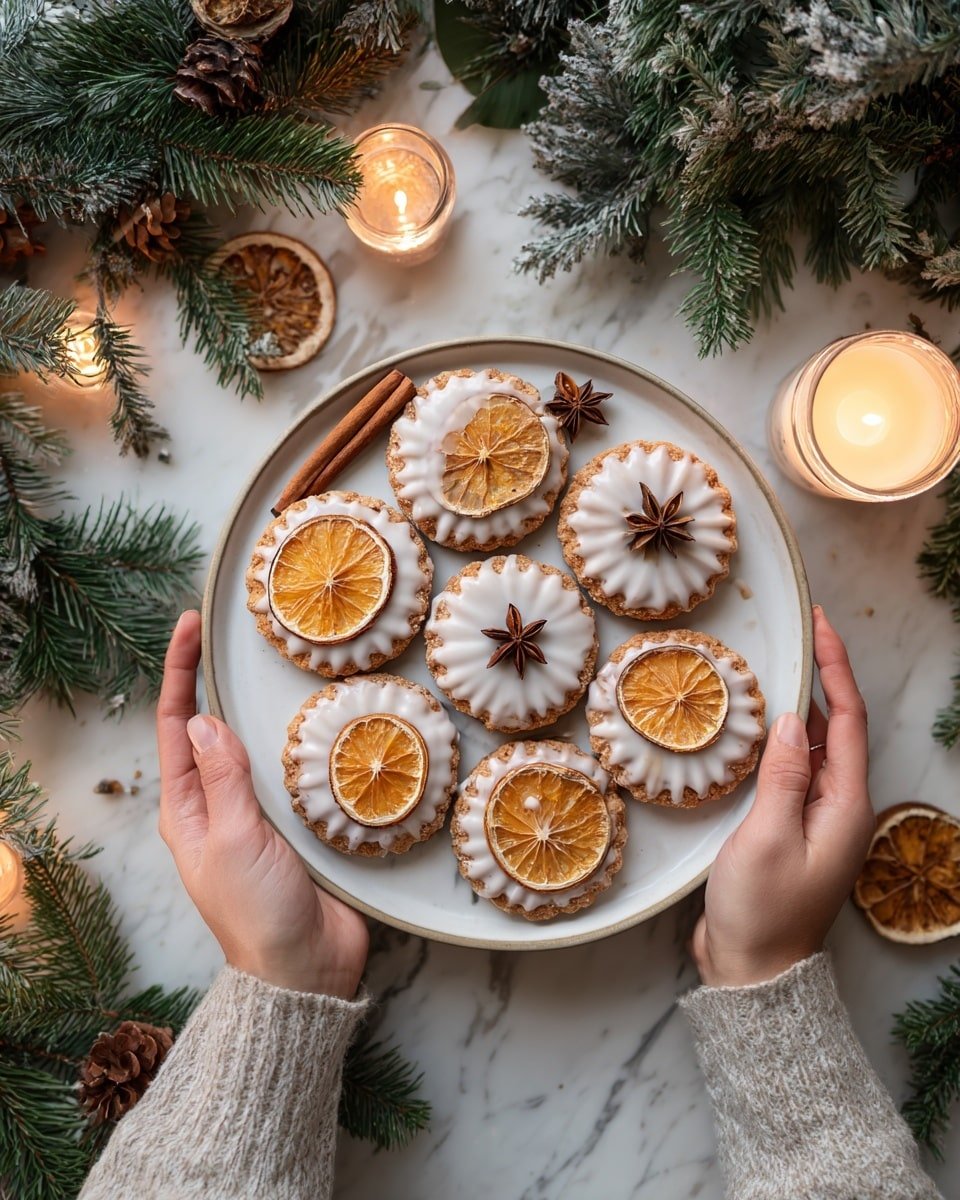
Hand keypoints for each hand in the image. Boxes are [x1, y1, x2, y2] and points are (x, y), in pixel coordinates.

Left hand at [156, 610, 368, 997]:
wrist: (307, 968)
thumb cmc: (257, 914)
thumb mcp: (231, 840)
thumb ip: (222, 779)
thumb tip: (204, 719)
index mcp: (186, 809)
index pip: (175, 726)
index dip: (180, 673)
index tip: (189, 627)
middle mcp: (218, 804)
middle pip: (212, 728)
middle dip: (216, 680)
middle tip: (231, 634)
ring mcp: (258, 812)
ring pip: (257, 745)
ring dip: (263, 709)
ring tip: (274, 668)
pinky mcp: (297, 822)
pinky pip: (295, 770)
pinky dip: (302, 741)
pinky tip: (320, 721)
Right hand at [690, 606, 874, 987]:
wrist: (752, 972)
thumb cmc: (760, 911)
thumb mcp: (766, 838)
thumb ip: (783, 776)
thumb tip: (795, 719)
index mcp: (845, 806)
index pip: (850, 721)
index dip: (836, 669)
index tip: (820, 626)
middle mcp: (839, 807)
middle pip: (839, 728)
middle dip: (822, 678)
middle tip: (798, 634)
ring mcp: (816, 819)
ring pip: (815, 748)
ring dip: (801, 707)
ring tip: (775, 668)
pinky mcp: (790, 829)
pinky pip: (793, 771)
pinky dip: (781, 741)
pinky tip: (759, 728)